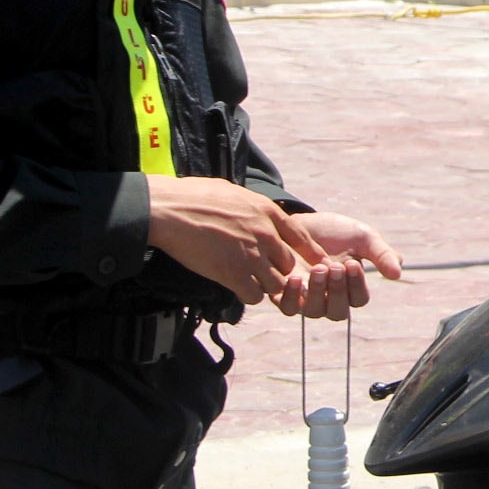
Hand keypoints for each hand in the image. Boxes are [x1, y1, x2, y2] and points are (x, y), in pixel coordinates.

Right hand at [145, 174, 326, 305]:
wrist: (170, 209)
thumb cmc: (193, 196)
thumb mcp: (233, 192)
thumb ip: (250, 206)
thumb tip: (252, 210)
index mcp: (266, 211)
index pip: (300, 236)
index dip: (310, 252)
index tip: (319, 262)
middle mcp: (265, 234)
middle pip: (288, 264)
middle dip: (277, 271)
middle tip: (262, 274)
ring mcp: (251, 255)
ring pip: (275, 284)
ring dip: (264, 286)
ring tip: (249, 283)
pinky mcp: (233, 273)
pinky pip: (254, 296)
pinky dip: (248, 295)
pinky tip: (236, 289)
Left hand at [273, 212, 403, 320]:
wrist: (303, 219)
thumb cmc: (336, 231)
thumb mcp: (364, 237)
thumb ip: (382, 254)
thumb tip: (397, 274)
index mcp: (350, 289)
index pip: (358, 300)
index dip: (357, 286)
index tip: (353, 263)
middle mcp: (328, 300)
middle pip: (337, 312)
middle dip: (337, 290)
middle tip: (336, 266)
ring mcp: (305, 299)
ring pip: (313, 311)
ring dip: (317, 292)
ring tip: (318, 268)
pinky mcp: (282, 293)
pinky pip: (288, 307)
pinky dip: (291, 296)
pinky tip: (295, 277)